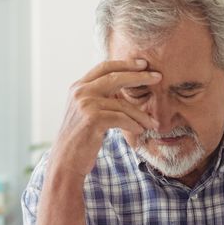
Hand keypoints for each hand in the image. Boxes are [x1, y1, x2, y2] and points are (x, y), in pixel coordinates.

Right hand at [49, 59, 161, 177]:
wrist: (66, 160)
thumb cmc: (81, 138)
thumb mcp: (87, 111)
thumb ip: (99, 96)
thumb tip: (126, 85)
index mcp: (78, 86)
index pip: (104, 67)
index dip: (125, 64)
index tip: (143, 64)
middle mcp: (80, 92)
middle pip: (116, 77)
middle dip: (139, 76)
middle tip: (158, 77)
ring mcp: (85, 104)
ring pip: (123, 105)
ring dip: (141, 115)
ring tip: (153, 123)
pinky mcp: (93, 118)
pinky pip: (122, 119)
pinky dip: (134, 125)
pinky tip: (140, 131)